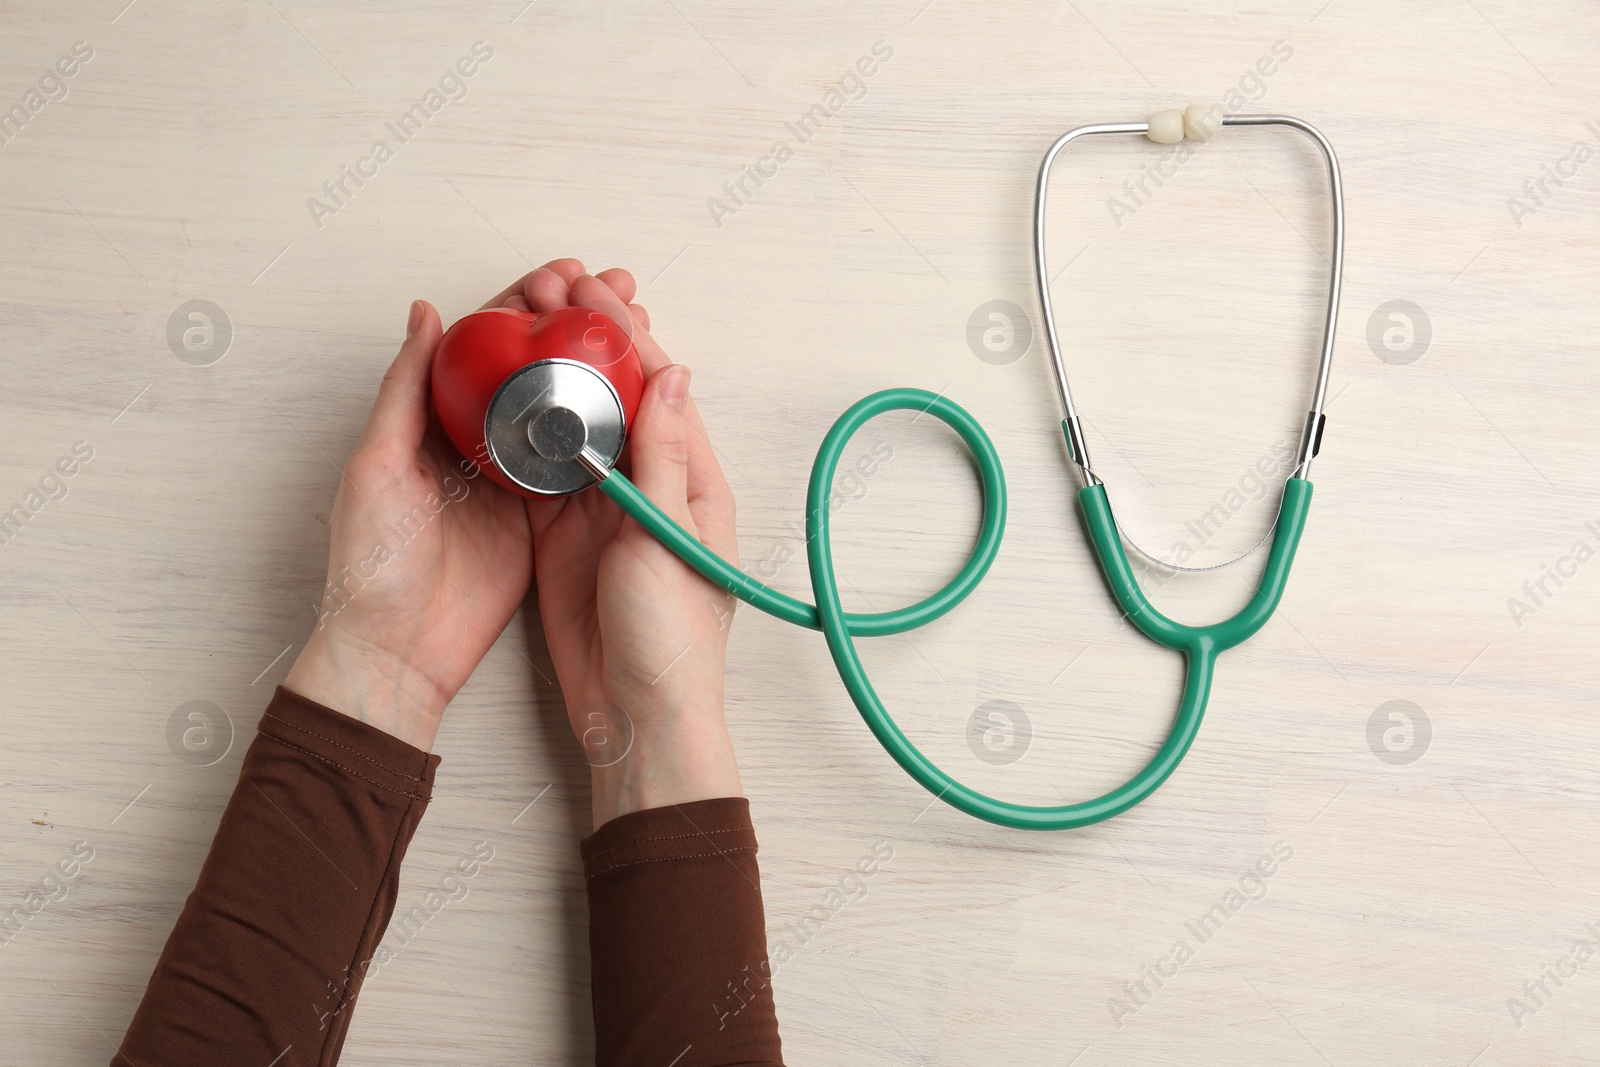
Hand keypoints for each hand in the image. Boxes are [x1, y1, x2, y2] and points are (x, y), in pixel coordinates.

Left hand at [283, 266, 591, 749]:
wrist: (397, 653)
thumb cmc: (371, 567)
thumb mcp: (377, 468)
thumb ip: (405, 393)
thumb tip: (426, 313)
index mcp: (431, 422)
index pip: (482, 343)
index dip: (522, 304)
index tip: (562, 277)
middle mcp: (475, 443)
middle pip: (531, 364)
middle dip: (574, 323)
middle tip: (617, 292)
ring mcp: (512, 480)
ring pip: (560, 405)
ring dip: (597, 365)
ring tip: (636, 329)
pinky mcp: (541, 520)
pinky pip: (577, 462)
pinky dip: (606, 427)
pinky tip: (637, 400)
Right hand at [513, 265, 742, 827]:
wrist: (634, 716)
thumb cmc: (672, 639)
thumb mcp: (671, 538)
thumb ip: (666, 459)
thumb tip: (672, 375)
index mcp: (691, 480)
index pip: (660, 389)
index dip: (627, 338)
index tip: (595, 295)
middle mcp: (649, 486)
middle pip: (615, 396)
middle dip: (585, 343)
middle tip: (549, 296)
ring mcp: (603, 509)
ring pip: (575, 426)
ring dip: (551, 378)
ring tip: (521, 327)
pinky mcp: (563, 536)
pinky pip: (542, 471)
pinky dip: (522, 434)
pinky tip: (498, 399)